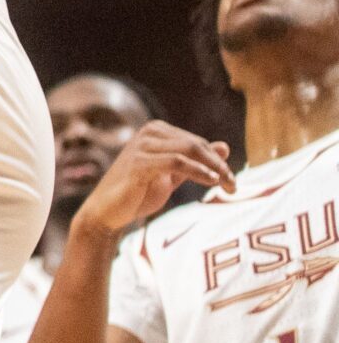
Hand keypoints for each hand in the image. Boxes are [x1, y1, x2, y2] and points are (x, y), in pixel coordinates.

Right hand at [70, 121, 235, 245]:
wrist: (108, 211)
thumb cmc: (138, 192)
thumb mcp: (172, 175)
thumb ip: (195, 161)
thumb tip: (224, 146)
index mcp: (156, 131)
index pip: (197, 142)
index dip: (218, 161)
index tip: (232, 181)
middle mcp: (148, 133)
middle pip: (195, 144)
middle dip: (219, 165)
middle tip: (234, 186)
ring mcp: (142, 146)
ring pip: (188, 149)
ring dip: (213, 168)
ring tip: (228, 186)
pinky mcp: (138, 163)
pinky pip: (175, 161)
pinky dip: (197, 170)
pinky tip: (211, 181)